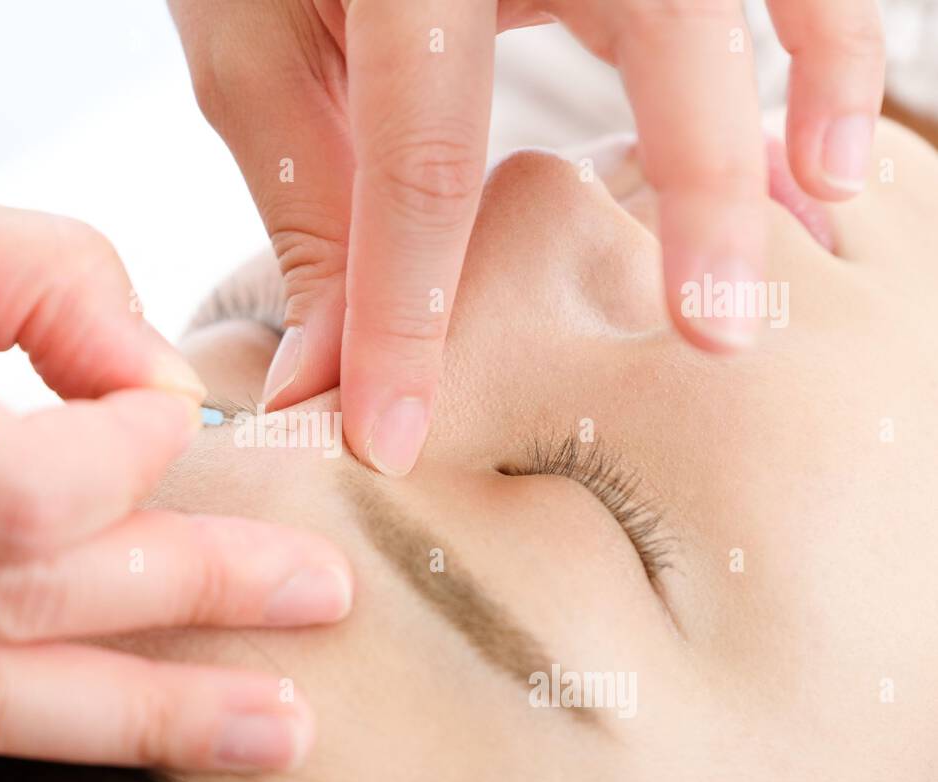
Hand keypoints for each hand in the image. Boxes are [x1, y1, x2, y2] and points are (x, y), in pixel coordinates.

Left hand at [170, 0, 884, 473]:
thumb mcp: (259, 56)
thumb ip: (311, 207)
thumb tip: (317, 383)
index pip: (419, 157)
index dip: (403, 312)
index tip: (395, 438)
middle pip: (655, 35)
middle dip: (690, 197)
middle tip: (710, 339)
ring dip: (796, 108)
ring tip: (810, 240)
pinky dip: (825, 48)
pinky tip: (819, 160)